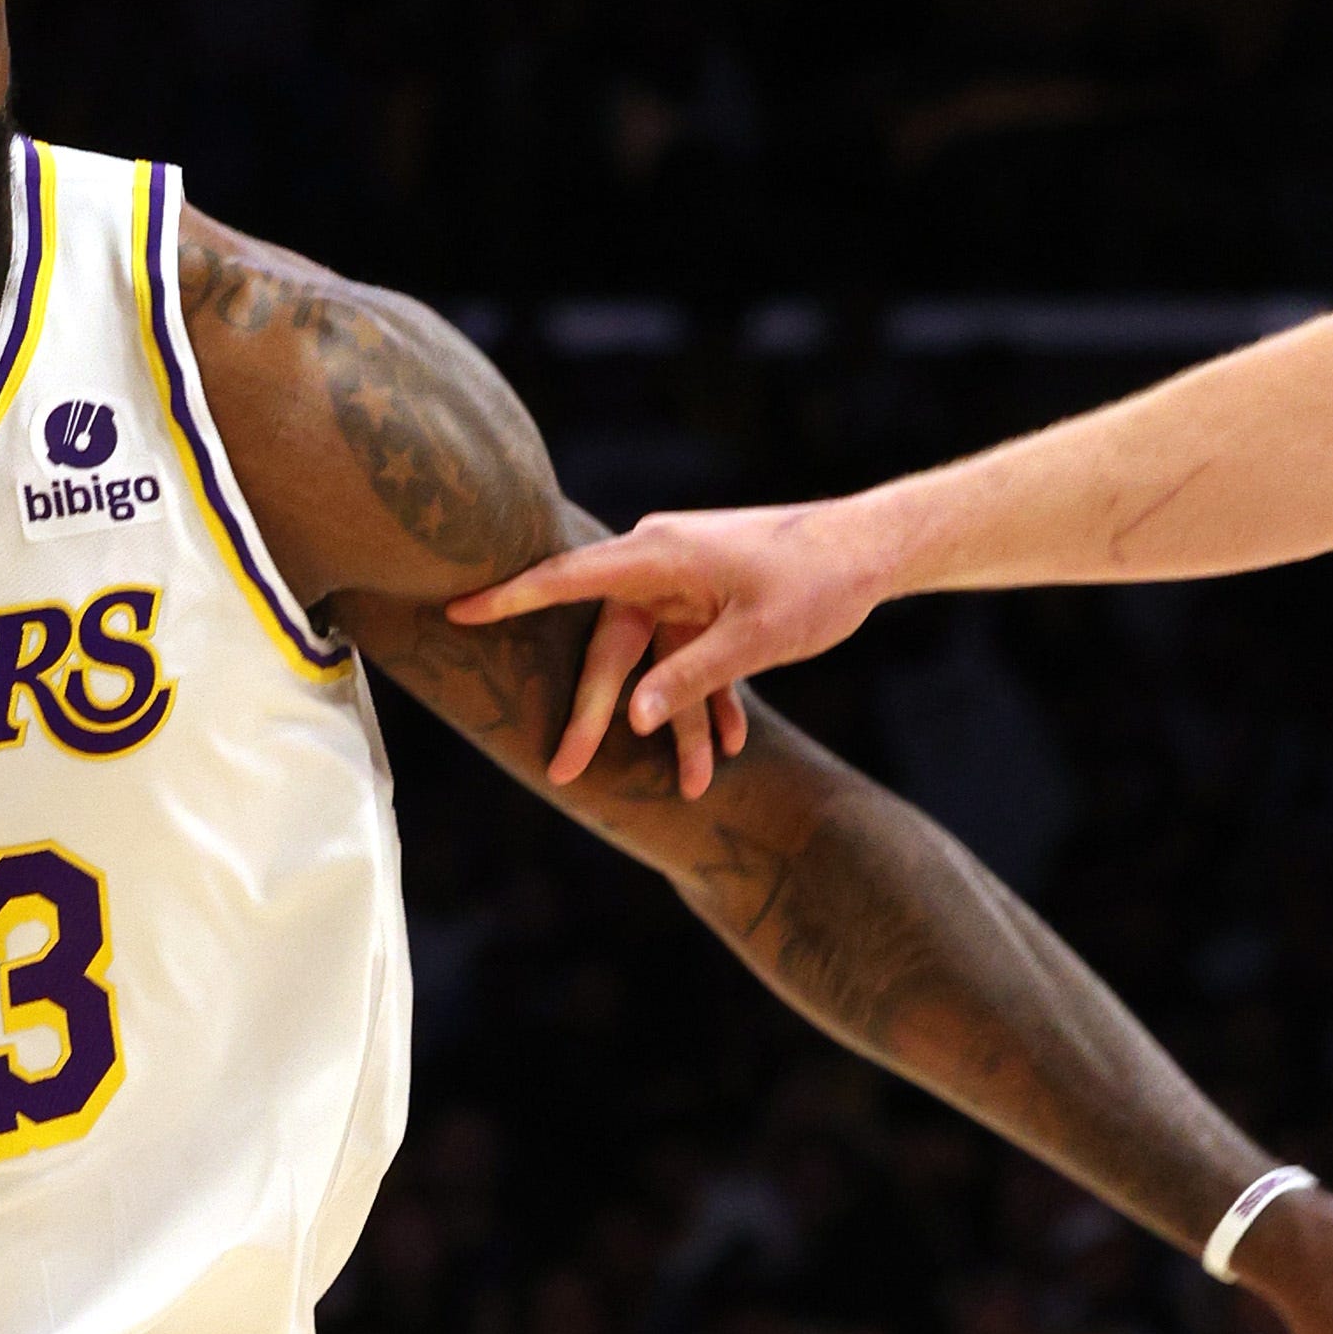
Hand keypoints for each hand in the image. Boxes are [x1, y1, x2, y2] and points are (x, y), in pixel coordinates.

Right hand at [447, 497, 891, 780]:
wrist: (874, 550)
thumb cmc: (816, 580)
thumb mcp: (755, 637)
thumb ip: (691, 677)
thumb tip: (635, 718)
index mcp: (660, 556)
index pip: (569, 580)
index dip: (512, 598)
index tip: (458, 609)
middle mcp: (661, 565)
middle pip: (613, 649)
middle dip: (600, 717)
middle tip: (564, 771)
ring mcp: (685, 584)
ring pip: (659, 664)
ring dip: (677, 722)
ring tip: (693, 783)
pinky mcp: (710, 601)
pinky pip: (691, 656)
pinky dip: (707, 697)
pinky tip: (726, 744)